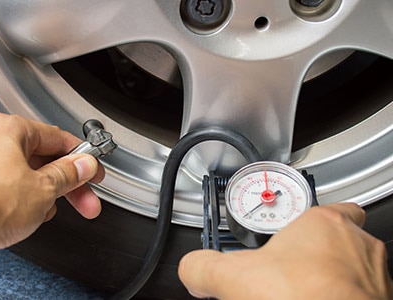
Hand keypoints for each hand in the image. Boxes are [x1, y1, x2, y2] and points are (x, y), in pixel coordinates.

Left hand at [0, 113, 104, 286]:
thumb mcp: (43, 189)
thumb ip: (68, 175)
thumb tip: (83, 165)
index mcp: (9, 130)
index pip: (57, 138)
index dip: (82, 157)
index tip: (94, 171)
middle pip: (44, 161)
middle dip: (68, 185)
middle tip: (86, 200)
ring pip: (27, 180)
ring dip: (44, 198)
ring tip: (47, 212)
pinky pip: (9, 195)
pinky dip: (23, 207)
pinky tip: (26, 221)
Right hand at [179, 203, 392, 298]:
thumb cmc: (305, 297)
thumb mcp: (235, 276)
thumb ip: (205, 266)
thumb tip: (191, 269)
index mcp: (324, 224)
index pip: (330, 207)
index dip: (312, 219)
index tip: (295, 231)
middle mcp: (357, 244)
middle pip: (341, 237)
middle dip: (319, 251)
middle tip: (295, 268)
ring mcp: (375, 274)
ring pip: (355, 266)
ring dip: (335, 275)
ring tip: (307, 289)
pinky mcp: (382, 299)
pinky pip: (364, 291)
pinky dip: (345, 295)